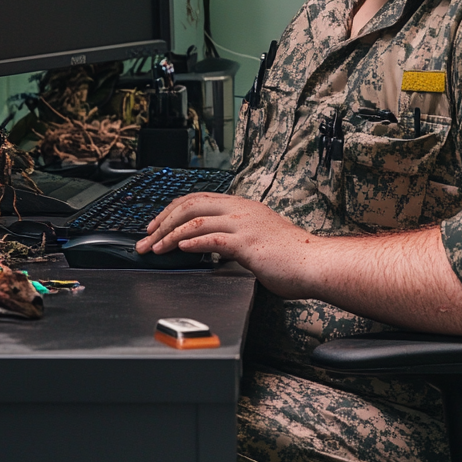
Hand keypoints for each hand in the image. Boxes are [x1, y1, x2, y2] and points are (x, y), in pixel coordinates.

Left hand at [134, 193, 322, 298]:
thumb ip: (235, 238)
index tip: (156, 223)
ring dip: (169, 235)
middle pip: (191, 205)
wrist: (315, 263)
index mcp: (243, 206)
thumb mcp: (258, 238)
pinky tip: (178, 249)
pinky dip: (191, 242)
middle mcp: (241, 210)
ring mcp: (244, 225)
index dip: (173, 209)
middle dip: (163, 221)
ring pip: (196, 221)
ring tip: (155, 247)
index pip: (199, 198)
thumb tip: (213, 247)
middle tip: (146, 237)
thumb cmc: (291, 256)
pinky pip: (212, 238)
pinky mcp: (247, 243)